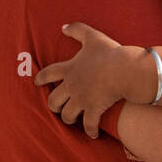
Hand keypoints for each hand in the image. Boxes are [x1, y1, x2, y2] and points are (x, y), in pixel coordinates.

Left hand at [34, 22, 130, 138]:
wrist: (124, 70)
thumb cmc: (109, 53)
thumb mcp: (92, 36)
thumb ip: (77, 30)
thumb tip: (63, 27)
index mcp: (69, 69)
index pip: (48, 74)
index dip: (41, 78)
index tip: (37, 83)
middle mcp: (72, 86)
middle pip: (53, 100)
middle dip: (53, 105)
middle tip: (56, 107)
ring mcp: (82, 99)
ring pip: (67, 115)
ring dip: (69, 118)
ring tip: (73, 120)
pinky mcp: (94, 109)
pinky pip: (88, 125)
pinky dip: (90, 130)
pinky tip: (93, 134)